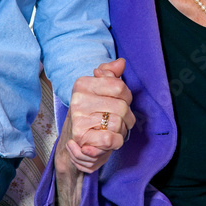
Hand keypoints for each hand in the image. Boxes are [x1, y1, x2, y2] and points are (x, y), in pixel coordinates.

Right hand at [55, 58, 134, 175]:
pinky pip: (110, 138)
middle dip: (126, 117)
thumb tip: (121, 62)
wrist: (79, 143)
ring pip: (118, 123)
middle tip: (117, 120)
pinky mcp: (81, 137)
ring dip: (121, 130)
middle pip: (122, 106)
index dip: (126, 97)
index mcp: (83, 84)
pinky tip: (109, 140)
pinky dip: (116, 141)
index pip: (119, 86)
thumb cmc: (94, 114)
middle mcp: (78, 99)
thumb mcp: (101, 92)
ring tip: (111, 130)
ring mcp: (78, 118)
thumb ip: (111, 75)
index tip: (120, 102)